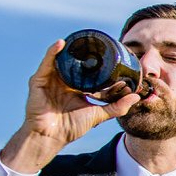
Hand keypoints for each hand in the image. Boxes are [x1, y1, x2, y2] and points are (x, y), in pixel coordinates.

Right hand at [0, 40, 142, 172]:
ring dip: (70, 50)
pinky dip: (53, 52)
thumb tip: (136, 97)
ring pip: (61, 60)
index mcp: (77, 88)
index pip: (90, 74)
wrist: (50, 136)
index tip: (117, 64)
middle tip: (100, 46)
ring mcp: (50, 80)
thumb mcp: (98, 114)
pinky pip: (47, 63)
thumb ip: (117, 107)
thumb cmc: (71, 127)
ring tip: (81, 39)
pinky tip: (61, 43)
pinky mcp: (38, 80)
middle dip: (86, 56)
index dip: (102, 70)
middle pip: (76, 65)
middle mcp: (63, 82)